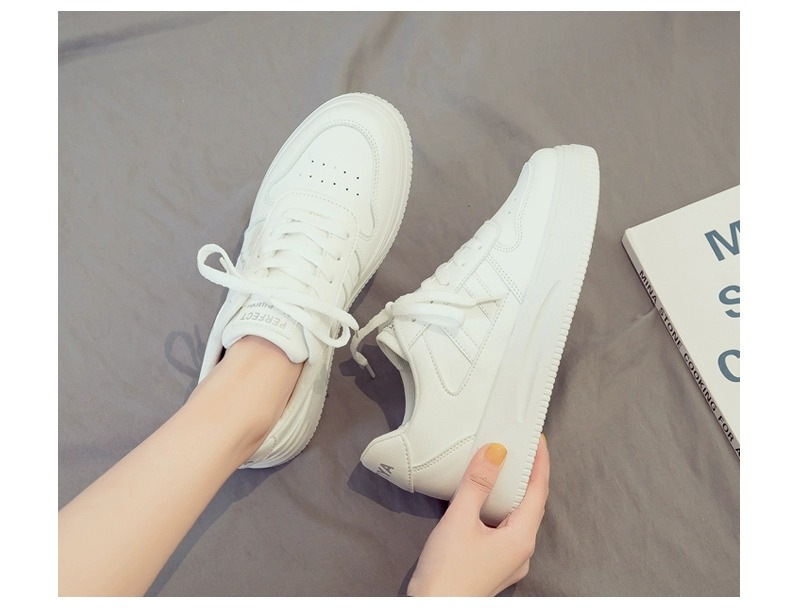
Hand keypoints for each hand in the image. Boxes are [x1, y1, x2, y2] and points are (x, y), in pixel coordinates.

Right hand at [407, 435, 549, 595]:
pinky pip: (505, 529)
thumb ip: (477, 483)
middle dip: (529, 475)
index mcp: (521, 538)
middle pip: (532, 505)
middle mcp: (521, 551)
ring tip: (505, 468)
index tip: (538, 439)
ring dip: (514, 492)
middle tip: (522, 448)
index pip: (539, 491)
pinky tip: (485, 501)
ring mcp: (509, 561)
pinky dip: (500, 508)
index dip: (540, 463)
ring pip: (518, 518)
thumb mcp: (460, 520)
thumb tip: (496, 452)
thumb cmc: (447, 572)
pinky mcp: (494, 566)